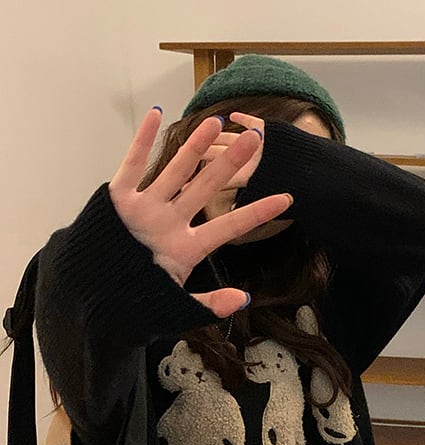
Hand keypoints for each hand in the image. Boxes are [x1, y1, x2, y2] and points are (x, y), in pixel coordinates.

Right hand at [108, 108, 290, 317]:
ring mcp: (146, 208)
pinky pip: (132, 165)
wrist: (96, 298)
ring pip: (175, 171)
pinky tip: (156, 114)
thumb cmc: (138, 301)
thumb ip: (211, 304)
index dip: (256, 212)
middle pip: (206, 187)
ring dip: (195, 146)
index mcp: (187, 247)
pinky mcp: (119, 199)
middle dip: (231, 164)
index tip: (285, 199)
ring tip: (218, 122)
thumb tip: (244, 299)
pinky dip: (142, 141)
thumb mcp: (179, 307)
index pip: (229, 226)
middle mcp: (170, 222)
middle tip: (257, 141)